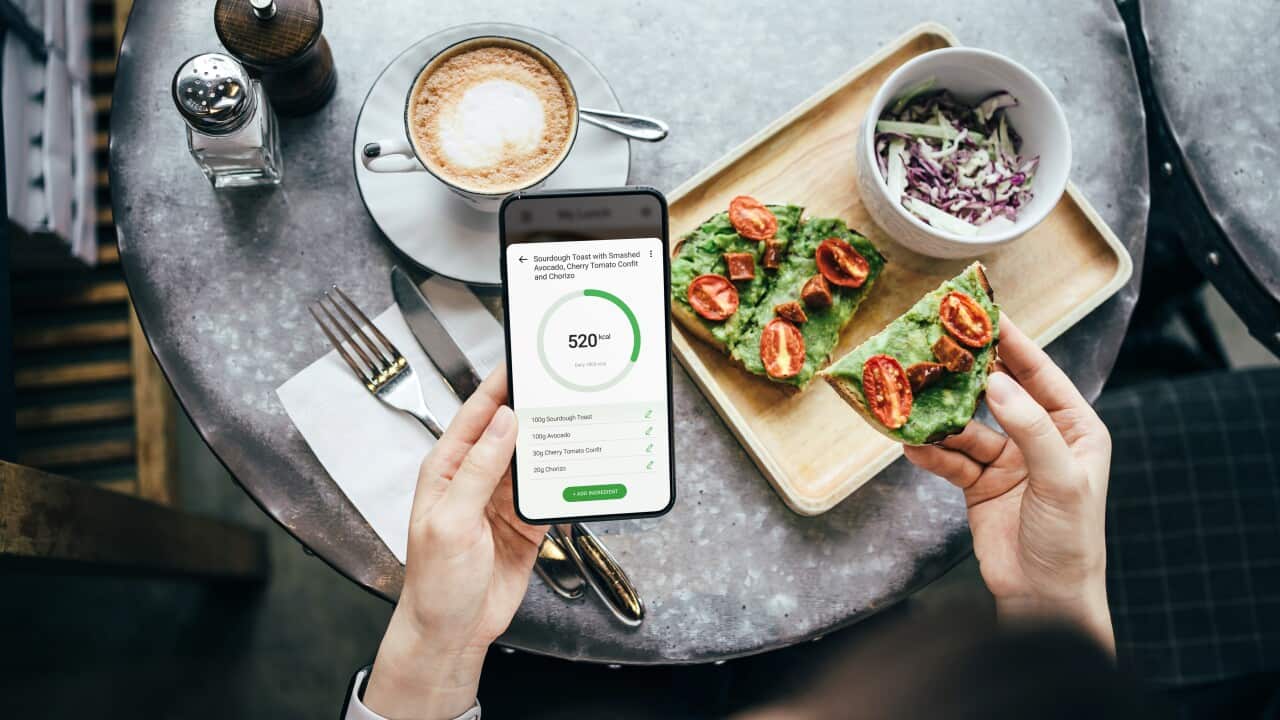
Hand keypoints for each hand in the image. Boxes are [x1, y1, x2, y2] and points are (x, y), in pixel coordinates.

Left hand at [364, 366, 545, 718]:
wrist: (451, 632)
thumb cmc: (433, 583)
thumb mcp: (451, 521)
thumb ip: (478, 469)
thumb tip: (502, 423)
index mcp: (448, 469)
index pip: (477, 414)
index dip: (500, 386)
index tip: (523, 362)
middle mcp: (477, 478)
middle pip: (511, 431)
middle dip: (536, 409)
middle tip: (563, 387)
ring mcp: (503, 500)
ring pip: (535, 458)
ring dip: (555, 444)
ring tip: (579, 421)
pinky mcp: (526, 523)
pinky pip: (550, 492)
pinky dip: (566, 482)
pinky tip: (580, 470)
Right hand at [903, 316, 1113, 653]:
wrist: (1045, 599)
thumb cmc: (1070, 540)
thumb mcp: (1059, 480)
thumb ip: (1030, 428)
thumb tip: (996, 382)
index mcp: (1074, 427)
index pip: (1040, 374)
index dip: (1012, 343)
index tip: (983, 312)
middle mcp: (1040, 437)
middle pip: (997, 393)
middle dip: (965, 373)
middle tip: (933, 343)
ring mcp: (1006, 460)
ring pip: (965, 426)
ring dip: (939, 417)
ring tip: (909, 399)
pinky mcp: (978, 483)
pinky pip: (949, 458)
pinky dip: (929, 453)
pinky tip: (910, 443)